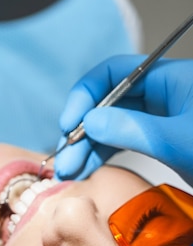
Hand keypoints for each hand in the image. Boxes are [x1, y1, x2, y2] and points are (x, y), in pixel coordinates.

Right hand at [54, 56, 192, 185]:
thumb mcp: (180, 141)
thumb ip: (135, 129)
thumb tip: (90, 122)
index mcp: (170, 78)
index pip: (114, 73)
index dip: (85, 96)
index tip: (69, 124)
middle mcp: (162, 94)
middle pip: (107, 103)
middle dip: (82, 131)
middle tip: (66, 159)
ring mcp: (159, 118)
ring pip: (111, 126)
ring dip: (86, 148)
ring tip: (69, 171)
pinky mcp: (159, 141)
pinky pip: (122, 142)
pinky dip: (102, 156)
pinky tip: (85, 170)